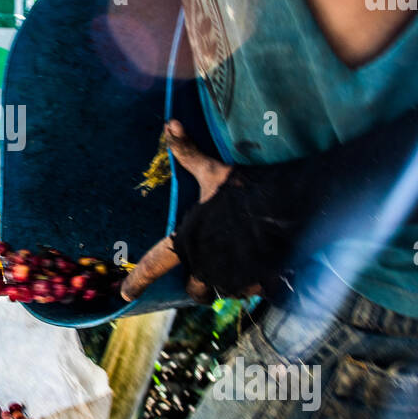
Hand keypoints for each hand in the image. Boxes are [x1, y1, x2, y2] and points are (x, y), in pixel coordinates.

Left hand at [120, 120, 272, 303]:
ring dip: (228, 282)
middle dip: (199, 283)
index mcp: (188, 242)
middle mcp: (206, 266)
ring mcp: (233, 279)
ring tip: (239, 264)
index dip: (138, 280)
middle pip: (195, 289)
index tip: (125, 294)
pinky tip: (263, 265)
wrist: (292, 206)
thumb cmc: (247, 189)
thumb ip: (190, 154)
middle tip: (206, 270)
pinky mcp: (259, 284)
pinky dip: (255, 282)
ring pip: (224, 291)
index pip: (154, 265)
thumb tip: (171, 124)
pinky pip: (253, 292)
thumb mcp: (215, 171)